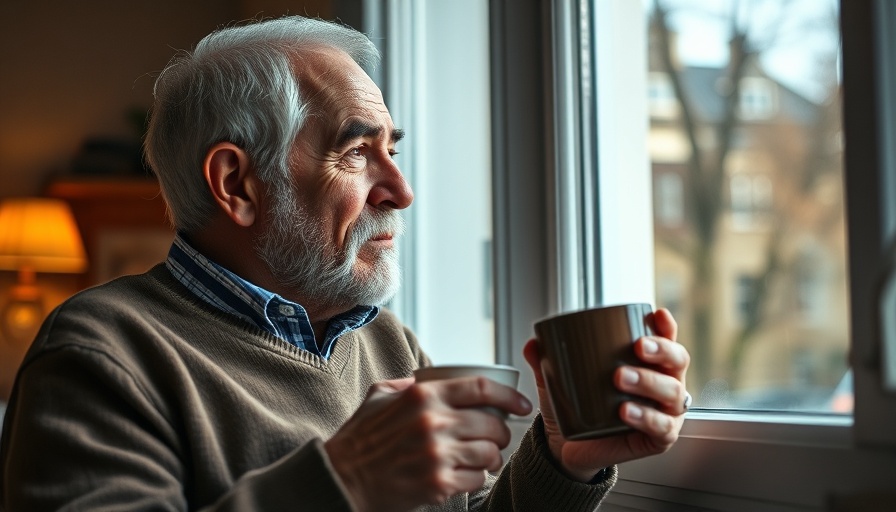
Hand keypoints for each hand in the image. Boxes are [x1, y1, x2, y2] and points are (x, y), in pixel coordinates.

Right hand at [324, 375, 532, 510]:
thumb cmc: (360, 439)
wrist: (342, 479)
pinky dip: (477, 479)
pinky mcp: (438, 484)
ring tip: (483, 458)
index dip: (509, 395)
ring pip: (489, 453)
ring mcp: (437, 454)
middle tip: (497, 437)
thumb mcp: (378, 396)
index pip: (481, 387)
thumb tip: (431, 378)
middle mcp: (433, 422)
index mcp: (422, 395)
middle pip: (492, 423)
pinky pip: (477, 479)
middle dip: (501, 432)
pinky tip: (466, 476)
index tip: (521, 405)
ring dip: (492, 457)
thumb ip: (409, 385)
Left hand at [523, 308, 689, 481]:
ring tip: (620, 377)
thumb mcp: (560, 382)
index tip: (657, 315)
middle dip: (661, 350)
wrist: (573, 449)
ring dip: (648, 381)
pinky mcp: (659, 439)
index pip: (666, 340)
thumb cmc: (578, 408)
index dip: (666, 326)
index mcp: (649, 364)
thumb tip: (533, 344)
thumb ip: (547, 363)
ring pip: (671, 392)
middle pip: (677, 361)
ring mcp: (666, 413)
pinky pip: (661, 427)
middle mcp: (665, 385)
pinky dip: (645, 417)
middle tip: (637, 346)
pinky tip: (626, 411)